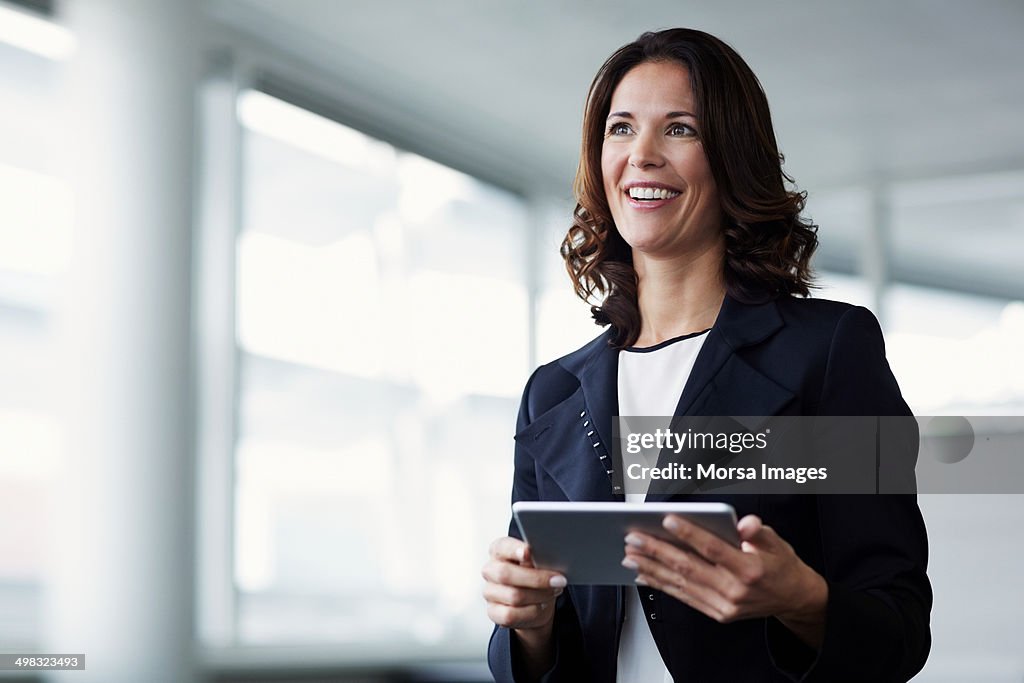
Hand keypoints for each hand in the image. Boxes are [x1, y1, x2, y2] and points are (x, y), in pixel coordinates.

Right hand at [482, 536, 566, 632]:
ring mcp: (489, 592)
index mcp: (499, 551)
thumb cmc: (535, 576)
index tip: (528, 551)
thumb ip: (536, 558)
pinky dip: (532, 611)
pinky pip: (511, 615)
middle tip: (559, 580)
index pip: (502, 547)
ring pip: (513, 596)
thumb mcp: (538, 563)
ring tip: (554, 592)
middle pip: (506, 574)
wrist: (534, 602)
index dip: (514, 549)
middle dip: (536, 578)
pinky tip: (541, 606)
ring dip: (539, 596)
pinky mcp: (493, 612)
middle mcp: (490, 570)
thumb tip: (544, 557)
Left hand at [622, 514, 827, 646]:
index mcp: (749, 569)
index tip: (667, 519)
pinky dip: (662, 586)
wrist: (793, 598)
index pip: (713, 549)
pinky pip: (685, 598)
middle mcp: (735, 590)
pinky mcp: (718, 613)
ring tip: (630, 556)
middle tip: (634, 538)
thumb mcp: (776, 541)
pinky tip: (645, 576)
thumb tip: (744, 522)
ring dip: (652, 569)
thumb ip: (757, 530)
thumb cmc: (780, 565)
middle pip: (689, 567)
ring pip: (681, 584)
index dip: (689, 533)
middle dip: (657, 551)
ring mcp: (724, 605)